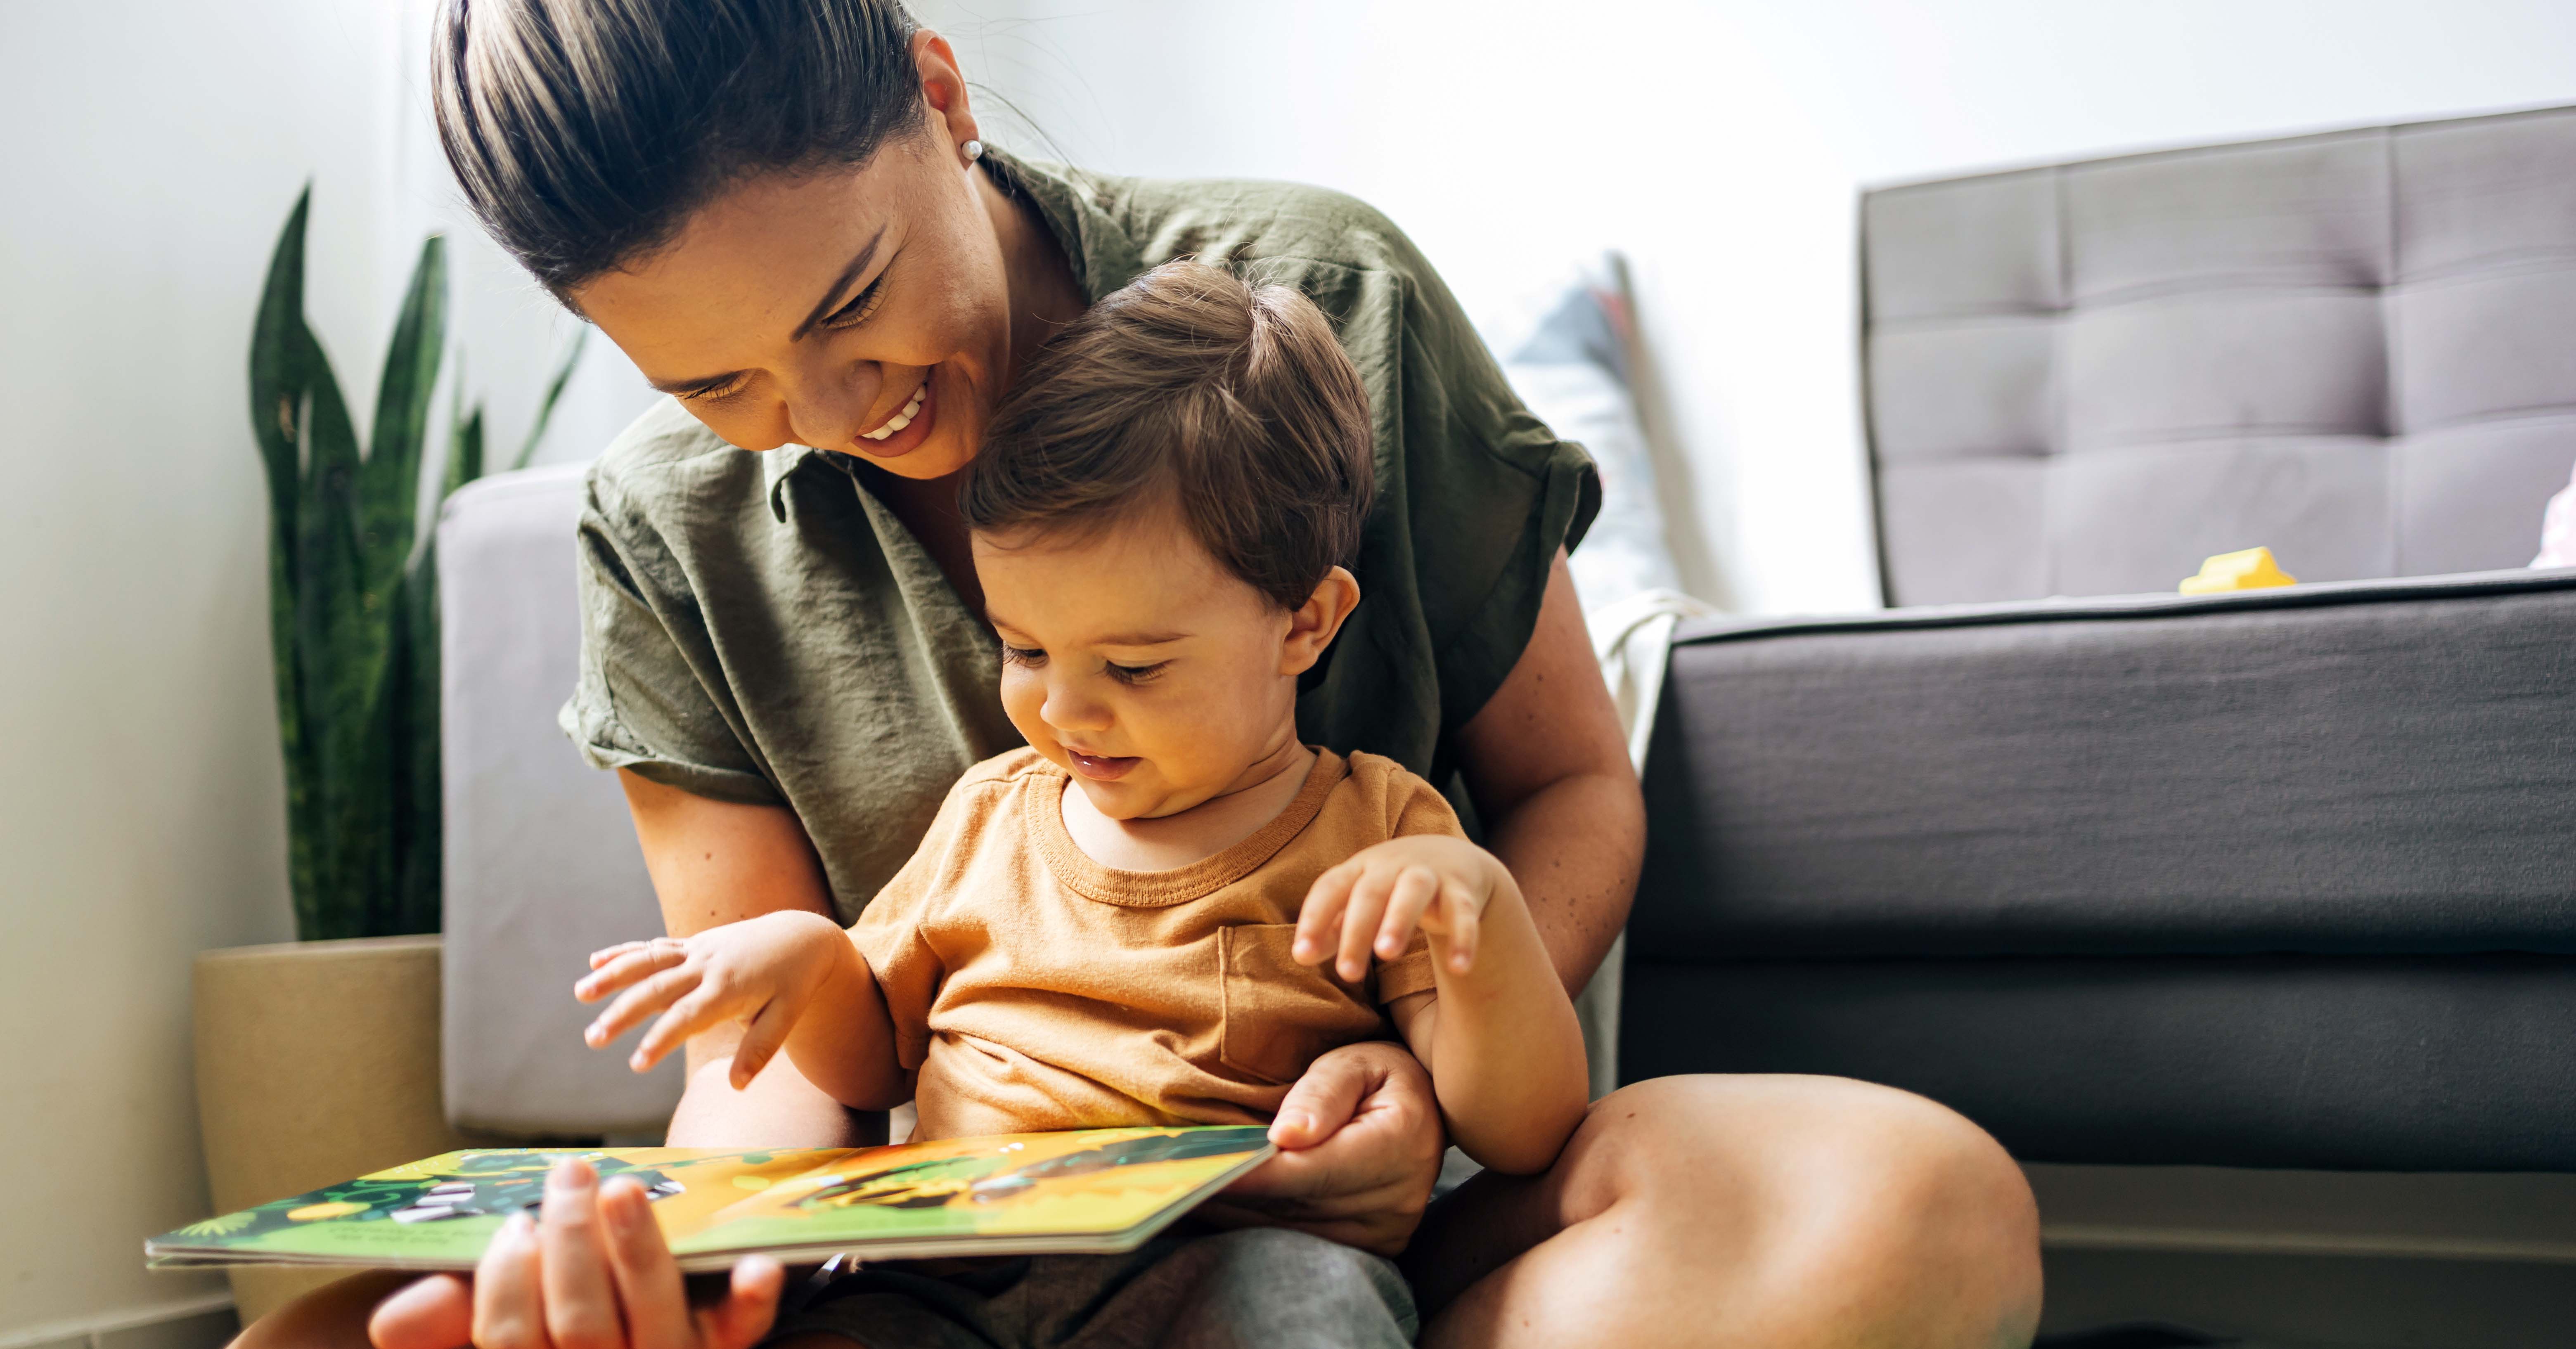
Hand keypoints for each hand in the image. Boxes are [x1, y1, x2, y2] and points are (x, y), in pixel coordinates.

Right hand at [367, 1157, 779, 1348]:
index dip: (506, 1284)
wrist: (613, 1325)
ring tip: (622, 1187)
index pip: (512, 1341)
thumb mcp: (485, 1316)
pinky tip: (759, 1264)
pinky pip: (739, 1333)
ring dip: (638, 1252)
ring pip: (652, 1318)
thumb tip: (394, 1319)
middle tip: (570, 1174)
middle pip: (583, 1326)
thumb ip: (441, 1318)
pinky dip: (749, 1300)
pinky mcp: (721, 1347)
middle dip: (571, 1247)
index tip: (512, 1224)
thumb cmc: (537, 1312)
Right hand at [578, 911, 851, 1087]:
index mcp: (730, 988)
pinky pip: (655, 947)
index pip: (687, 1017)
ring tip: (581, 993)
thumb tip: (737, 1087)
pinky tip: (595, 960)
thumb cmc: (794, 982)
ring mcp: (697, 951)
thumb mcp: (788, 1015)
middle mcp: (708, 966)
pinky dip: (625, 952)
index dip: (661, 1039)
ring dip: (613, 974)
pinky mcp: (692, 944)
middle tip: (592, 1038)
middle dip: (623, 1013)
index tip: (636, 1063)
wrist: (802, 936)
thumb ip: (761, 1050)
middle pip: (658, 989)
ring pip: (649, 960)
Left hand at [1195, 1040, 1444, 1256]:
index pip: (1308, 1169)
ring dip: (1235, 1217)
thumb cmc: (1381, 1074)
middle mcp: (1396, 1200)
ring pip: (1291, 1232)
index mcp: (1400, 1145)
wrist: (1426, 1111)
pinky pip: (1301, 1244)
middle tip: (1167, 1185)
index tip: (1197, 1172)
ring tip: (1180, 1196)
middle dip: (1230, 1195)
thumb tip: (1287, 1135)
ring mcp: (1385, 1233)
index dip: (1250, 1174)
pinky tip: (1214, 1211)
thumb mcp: (1357, 1062)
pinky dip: (1257, 1227)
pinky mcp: (1371, 1249)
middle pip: (1294, 1207)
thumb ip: (1322, 1092)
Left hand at [1293, 835, 1504, 982]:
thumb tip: (1302, 957)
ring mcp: (1428, 874)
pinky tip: (1459, 968)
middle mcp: (1391, 865)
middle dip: (1357, 930)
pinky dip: (1463, 938)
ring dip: (1399, 919)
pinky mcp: (1461, 889)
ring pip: (1413, 891)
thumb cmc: (1388, 887)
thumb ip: (1331, 928)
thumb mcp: (1357, 901)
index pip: (1331, 888)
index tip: (1302, 956)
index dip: (1315, 918)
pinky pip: (1463, 912)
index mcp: (1359, 868)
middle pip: (1370, 893)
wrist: (1449, 857)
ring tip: (1387, 954)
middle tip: (1347, 974)